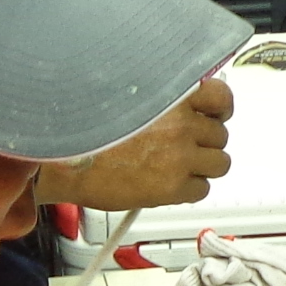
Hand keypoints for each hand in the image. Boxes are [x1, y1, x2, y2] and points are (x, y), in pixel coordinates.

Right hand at [48, 74, 231, 210]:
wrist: (65, 164)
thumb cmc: (84, 132)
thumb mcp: (125, 97)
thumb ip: (159, 99)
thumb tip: (184, 103)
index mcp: (169, 96)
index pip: (220, 97)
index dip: (219, 109)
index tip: (213, 115)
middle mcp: (180, 124)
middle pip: (220, 135)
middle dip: (204, 142)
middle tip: (181, 148)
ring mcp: (180, 156)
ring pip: (219, 164)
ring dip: (201, 166)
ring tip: (175, 167)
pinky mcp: (174, 186)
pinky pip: (201, 189)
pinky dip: (188, 189)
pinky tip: (166, 184)